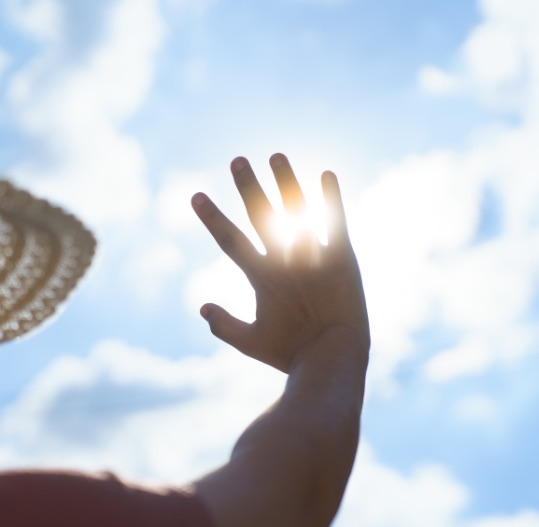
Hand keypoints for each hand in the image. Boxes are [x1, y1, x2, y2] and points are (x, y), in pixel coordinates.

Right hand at [192, 153, 369, 372]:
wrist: (333, 359)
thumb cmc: (290, 353)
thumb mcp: (250, 342)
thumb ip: (223, 325)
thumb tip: (201, 308)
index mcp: (262, 278)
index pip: (230, 240)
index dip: (211, 216)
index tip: (196, 194)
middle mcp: (285, 262)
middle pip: (261, 217)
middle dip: (247, 187)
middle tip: (237, 160)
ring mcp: (313, 258)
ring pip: (297, 212)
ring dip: (285, 182)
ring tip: (276, 156)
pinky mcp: (342, 259)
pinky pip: (335, 222)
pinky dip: (331, 198)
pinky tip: (326, 174)